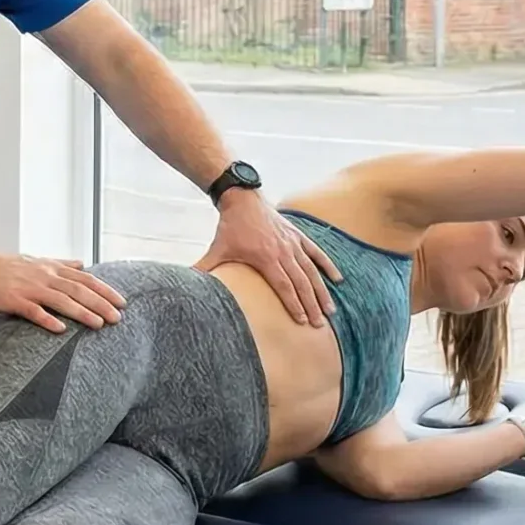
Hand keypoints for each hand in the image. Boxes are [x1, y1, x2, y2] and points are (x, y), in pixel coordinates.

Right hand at [0, 252, 125, 333]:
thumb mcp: (37, 261)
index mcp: (52, 268)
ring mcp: (29, 288)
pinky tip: (61, 330)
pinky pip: (33, 311)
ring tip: (99, 324)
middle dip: (100, 304)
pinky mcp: (13, 300)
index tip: (122, 302)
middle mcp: (44, 276)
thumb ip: (61, 264)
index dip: (105, 290)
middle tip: (118, 318)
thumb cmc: (5, 266)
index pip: (85, 278)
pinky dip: (48, 320)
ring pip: (61, 300)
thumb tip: (82, 263)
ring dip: (81, 312)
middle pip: (78, 290)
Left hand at [195, 194, 340, 325]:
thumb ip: (204, 268)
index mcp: (265, 258)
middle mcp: (283, 252)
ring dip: (322, 291)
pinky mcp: (297, 235)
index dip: (293, 304)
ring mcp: (292, 243)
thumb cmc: (229, 228)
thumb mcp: (217, 249)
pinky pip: (316, 253)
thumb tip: (186, 283)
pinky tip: (338, 280)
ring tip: (331, 310)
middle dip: (311, 305)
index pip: (283, 286)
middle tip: (319, 325)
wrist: (242, 199)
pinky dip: (327, 265)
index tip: (302, 321)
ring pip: (311, 271)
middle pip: (301, 283)